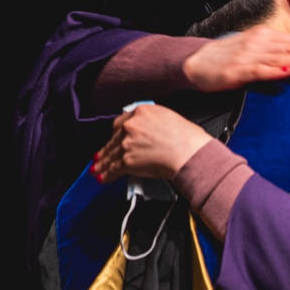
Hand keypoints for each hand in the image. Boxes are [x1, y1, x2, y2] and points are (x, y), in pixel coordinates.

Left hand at [92, 104, 211, 181]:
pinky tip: (104, 177)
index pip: (122, 122)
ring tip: (97, 168)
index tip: (115, 138)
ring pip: (111, 154)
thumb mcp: (170, 118)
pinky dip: (107, 174)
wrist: (191, 152)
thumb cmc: (188, 138)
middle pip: (114, 138)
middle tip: (102, 155)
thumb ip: (152, 123)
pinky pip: (113, 168)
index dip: (117, 133)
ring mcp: (127, 143)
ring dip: (103, 163)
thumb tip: (147, 133)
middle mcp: (132, 126)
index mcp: (142, 112)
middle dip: (107, 149)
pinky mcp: (128, 161)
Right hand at [183, 25, 289, 90]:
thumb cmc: (228, 55)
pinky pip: (259, 71)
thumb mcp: (258, 44)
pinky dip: (274, 71)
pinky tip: (287, 72)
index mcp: (265, 36)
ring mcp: (248, 57)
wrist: (195, 62)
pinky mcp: (237, 71)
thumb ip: (285, 42)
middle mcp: (258, 43)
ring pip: (279, 58)